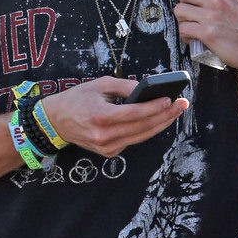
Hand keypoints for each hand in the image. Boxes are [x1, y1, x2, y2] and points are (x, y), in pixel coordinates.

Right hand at [43, 76, 186, 157]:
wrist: (56, 122)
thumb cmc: (77, 99)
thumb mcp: (99, 84)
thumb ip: (124, 86)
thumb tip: (147, 89)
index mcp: (100, 117)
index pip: (134, 114)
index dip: (154, 108)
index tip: (170, 100)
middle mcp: (104, 136)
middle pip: (143, 127)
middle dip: (165, 116)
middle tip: (181, 105)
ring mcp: (107, 147)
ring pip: (141, 136)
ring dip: (160, 124)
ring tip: (175, 112)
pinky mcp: (109, 153)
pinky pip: (133, 140)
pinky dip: (145, 130)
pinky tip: (157, 120)